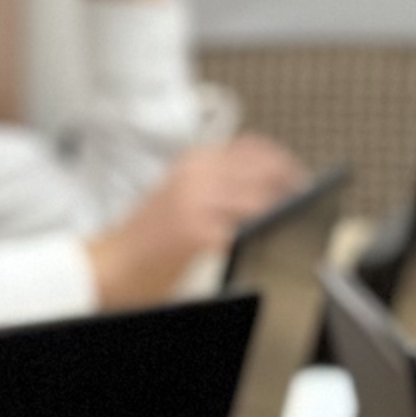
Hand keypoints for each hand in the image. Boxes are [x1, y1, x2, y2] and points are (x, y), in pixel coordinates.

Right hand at [88, 134, 313, 307]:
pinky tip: (272, 246)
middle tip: (309, 203)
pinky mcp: (197, 233)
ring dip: (285, 213)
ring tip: (297, 225)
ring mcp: (196, 202)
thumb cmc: (142, 240)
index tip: (302, 178)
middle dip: (294, 188)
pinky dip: (263, 237)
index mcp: (193, 162)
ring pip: (262, 200)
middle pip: (266, 172)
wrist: (105, 267)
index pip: (255, 149)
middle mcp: (196, 175)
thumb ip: (218, 184)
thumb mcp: (178, 194)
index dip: (285, 162)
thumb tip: (266, 187)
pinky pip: (245, 231)